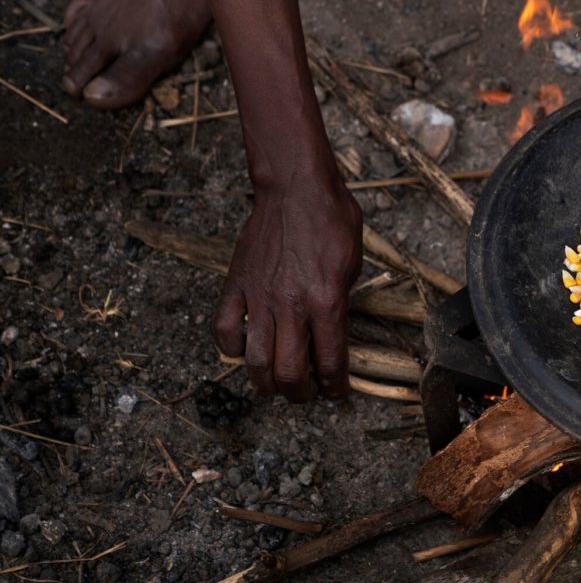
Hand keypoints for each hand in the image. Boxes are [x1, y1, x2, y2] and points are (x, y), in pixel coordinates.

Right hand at [214, 169, 362, 400]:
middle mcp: (292, 305)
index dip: (335, 387)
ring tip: (274, 385)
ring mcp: (260, 297)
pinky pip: (224, 329)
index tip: (336, 394)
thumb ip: (341, 304)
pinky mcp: (236, 284)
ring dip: (265, 382)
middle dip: (300, 394)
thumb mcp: (354, 265)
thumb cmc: (332, 221)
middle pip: (290, 372)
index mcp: (327, 301)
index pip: (331, 362)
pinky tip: (242, 352)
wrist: (296, 189)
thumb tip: (332, 335)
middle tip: (305, 394)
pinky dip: (231, 349)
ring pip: (255, 360)